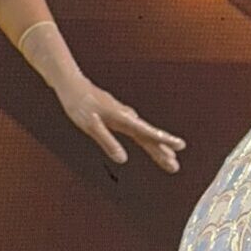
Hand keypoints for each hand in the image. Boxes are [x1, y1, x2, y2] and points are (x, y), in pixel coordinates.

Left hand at [56, 76, 186, 173]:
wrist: (71, 84)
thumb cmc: (78, 103)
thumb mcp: (90, 125)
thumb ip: (107, 141)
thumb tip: (123, 159)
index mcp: (122, 118)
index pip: (147, 132)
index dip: (164, 140)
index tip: (180, 145)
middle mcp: (126, 116)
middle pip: (149, 136)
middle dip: (163, 150)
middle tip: (174, 167)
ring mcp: (123, 115)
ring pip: (144, 133)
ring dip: (157, 146)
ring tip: (170, 160)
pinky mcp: (118, 115)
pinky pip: (137, 130)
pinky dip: (147, 139)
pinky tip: (151, 143)